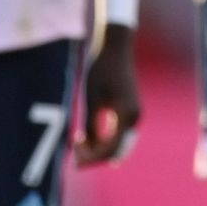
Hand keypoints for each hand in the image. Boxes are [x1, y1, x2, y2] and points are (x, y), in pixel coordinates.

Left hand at [75, 29, 140, 166]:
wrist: (115, 47)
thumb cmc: (100, 70)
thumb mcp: (91, 98)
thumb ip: (89, 124)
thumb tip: (85, 148)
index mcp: (125, 115)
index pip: (109, 149)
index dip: (90, 156)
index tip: (72, 151)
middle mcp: (134, 117)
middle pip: (115, 150)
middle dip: (94, 157)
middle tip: (73, 159)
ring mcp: (134, 114)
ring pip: (118, 144)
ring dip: (99, 150)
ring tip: (79, 148)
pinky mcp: (130, 109)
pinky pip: (120, 134)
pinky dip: (105, 141)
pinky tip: (91, 140)